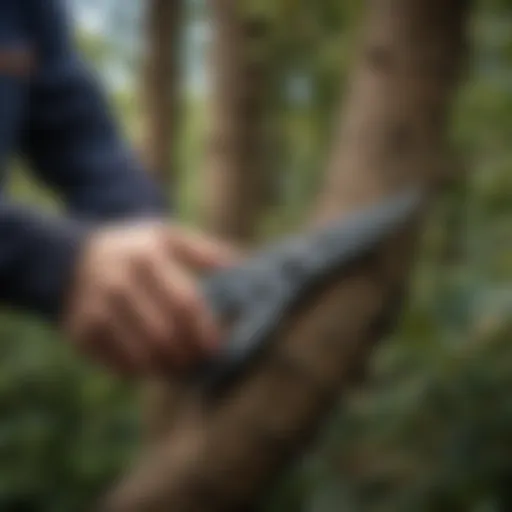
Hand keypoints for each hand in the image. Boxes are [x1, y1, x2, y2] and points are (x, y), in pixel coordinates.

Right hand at [62, 221, 238, 377]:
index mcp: (147, 257)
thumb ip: (206, 252)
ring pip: (141, 355)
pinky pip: (118, 365)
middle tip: (201, 363)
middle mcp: (118, 282)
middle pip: (164, 333)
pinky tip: (154, 366)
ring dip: (168, 369)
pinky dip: (141, 372)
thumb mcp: (168, 237)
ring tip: (182, 369)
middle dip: (188, 355)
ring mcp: (95, 309)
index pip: (185, 302)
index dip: (205, 329)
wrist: (73, 258)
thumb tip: (246, 268)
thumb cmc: (136, 250)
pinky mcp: (80, 332)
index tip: (218, 347)